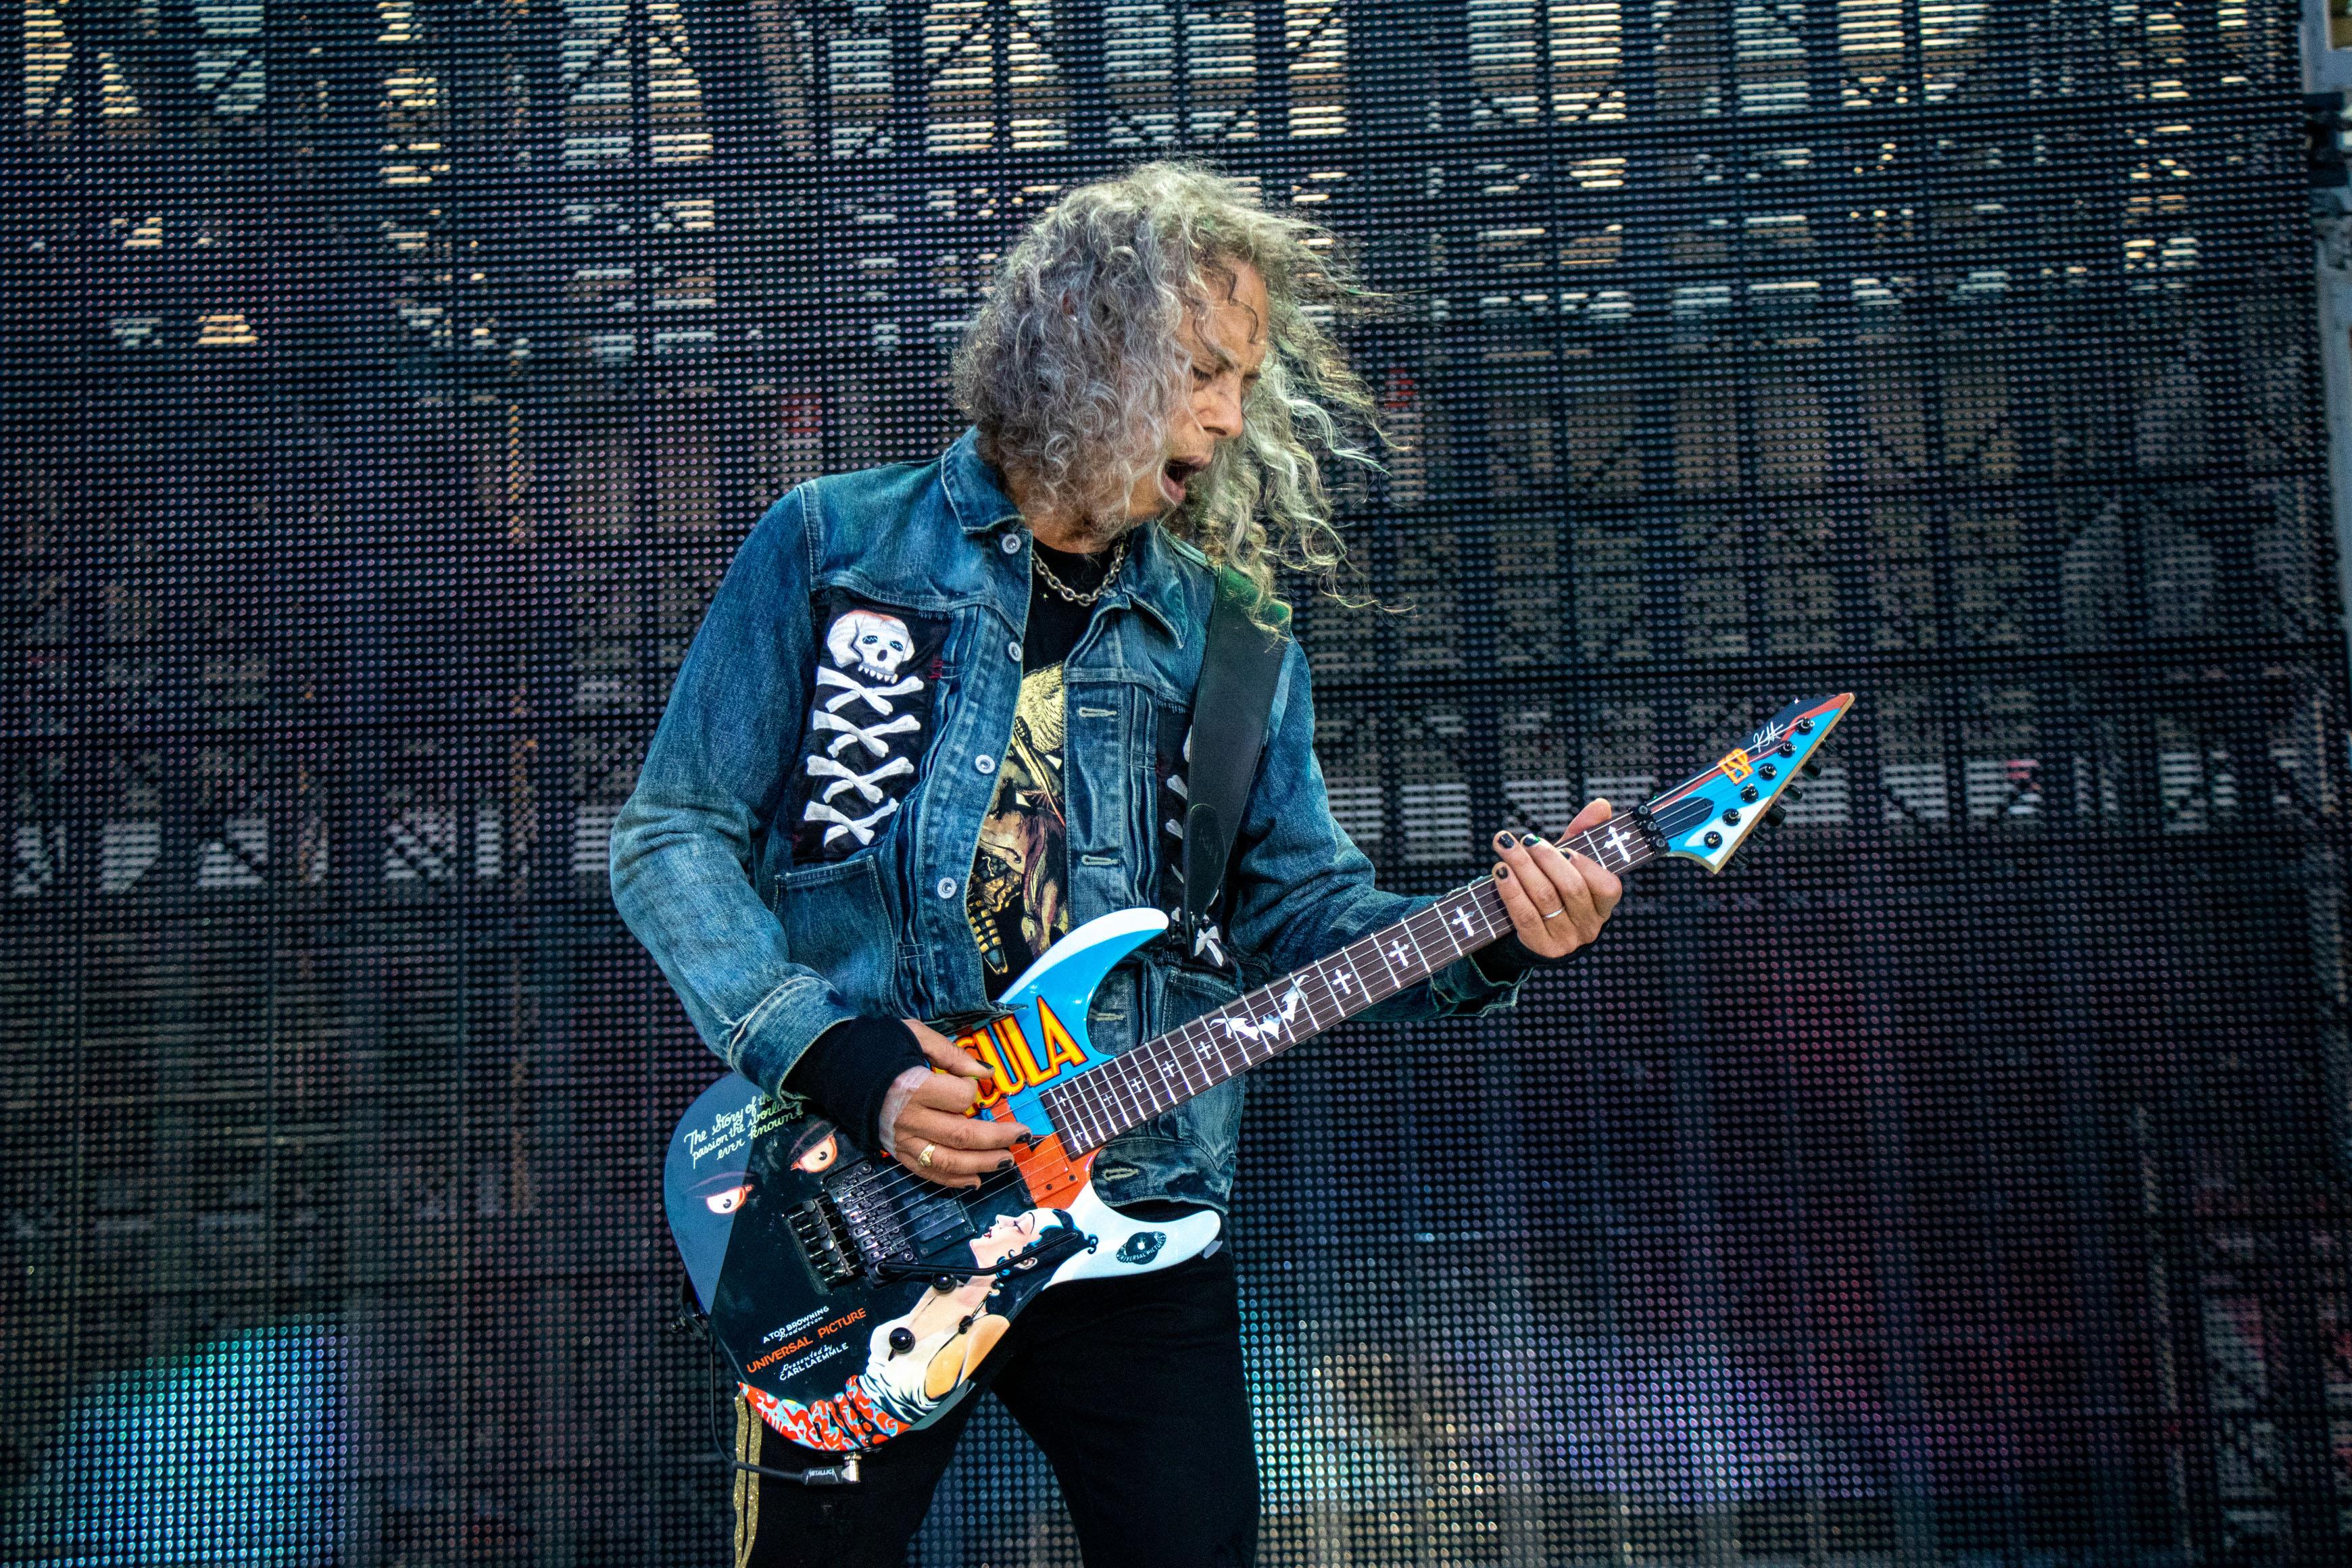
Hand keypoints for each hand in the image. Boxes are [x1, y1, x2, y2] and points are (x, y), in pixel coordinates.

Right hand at [875, 1020, 1030, 1188]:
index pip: (960, 1098)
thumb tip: (985, 1072)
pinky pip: (927, 1172)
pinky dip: (953, 1180)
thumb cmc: (875, 1047)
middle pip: (962, 1136)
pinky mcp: (896, 1152)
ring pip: (948, 1161)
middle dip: (998, 1138)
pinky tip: (976, 1180)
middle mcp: (908, 1119)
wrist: (833, 1068)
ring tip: (1008, 1160)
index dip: (975, 1090)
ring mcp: (901, 1140)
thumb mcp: (913, 1035)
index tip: (976, 1083)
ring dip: (983, 1164)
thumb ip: (951, 1054)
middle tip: (1022, 1135)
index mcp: (913, 1087)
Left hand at [1489, 799, 1622, 958]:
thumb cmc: (1555, 888)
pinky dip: (1510, 891)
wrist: (1531, 931)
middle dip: (1546, 859)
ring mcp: (1566, 939)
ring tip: (1504, 846)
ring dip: (1522, 867)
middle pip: (1571, 888)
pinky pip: (1525, 916)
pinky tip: (1500, 871)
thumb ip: (1585, 834)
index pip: (1608, 887)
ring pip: (1545, 898)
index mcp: (1604, 904)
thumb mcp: (1570, 863)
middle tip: (1526, 840)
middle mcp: (1589, 925)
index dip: (1587, 866)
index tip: (1564, 848)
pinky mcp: (1541, 947)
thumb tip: (1601, 804)